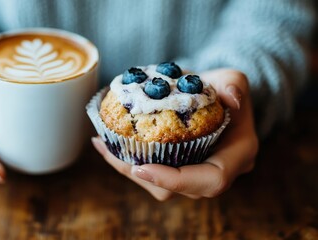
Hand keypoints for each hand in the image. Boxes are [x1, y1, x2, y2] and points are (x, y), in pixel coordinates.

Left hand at [92, 69, 257, 199]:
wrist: (215, 98)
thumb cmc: (223, 88)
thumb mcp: (232, 79)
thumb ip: (233, 85)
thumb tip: (232, 98)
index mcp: (238, 155)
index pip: (212, 179)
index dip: (177, 179)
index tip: (141, 168)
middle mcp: (219, 171)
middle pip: (178, 188)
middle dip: (140, 174)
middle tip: (108, 149)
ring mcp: (198, 175)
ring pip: (161, 186)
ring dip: (129, 169)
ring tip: (102, 144)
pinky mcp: (180, 170)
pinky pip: (155, 175)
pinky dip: (131, 162)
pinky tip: (107, 144)